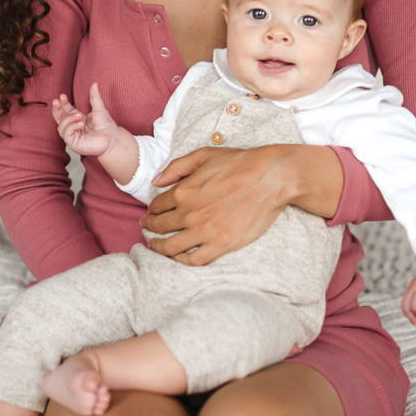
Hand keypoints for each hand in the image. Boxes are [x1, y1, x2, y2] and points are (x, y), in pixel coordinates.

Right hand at [52, 83, 118, 156]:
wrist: (112, 138)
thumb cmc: (106, 126)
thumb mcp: (99, 108)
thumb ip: (94, 97)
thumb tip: (94, 84)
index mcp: (78, 119)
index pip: (66, 111)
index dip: (62, 104)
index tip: (62, 96)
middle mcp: (74, 127)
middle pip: (59, 118)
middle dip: (56, 109)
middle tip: (57, 101)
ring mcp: (73, 135)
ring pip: (61, 126)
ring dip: (69, 118)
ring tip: (80, 116)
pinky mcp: (73, 143)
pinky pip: (66, 133)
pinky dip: (72, 126)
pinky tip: (80, 124)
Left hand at [140, 145, 301, 265]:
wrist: (269, 178)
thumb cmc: (239, 163)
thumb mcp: (203, 155)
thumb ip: (176, 167)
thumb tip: (156, 181)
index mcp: (183, 191)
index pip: (157, 205)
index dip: (151, 210)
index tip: (150, 213)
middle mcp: (189, 213)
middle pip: (160, 226)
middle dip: (149, 228)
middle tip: (146, 229)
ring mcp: (205, 231)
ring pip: (171, 247)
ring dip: (158, 247)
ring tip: (154, 246)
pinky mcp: (221, 244)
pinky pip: (194, 259)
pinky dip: (182, 261)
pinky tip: (179, 257)